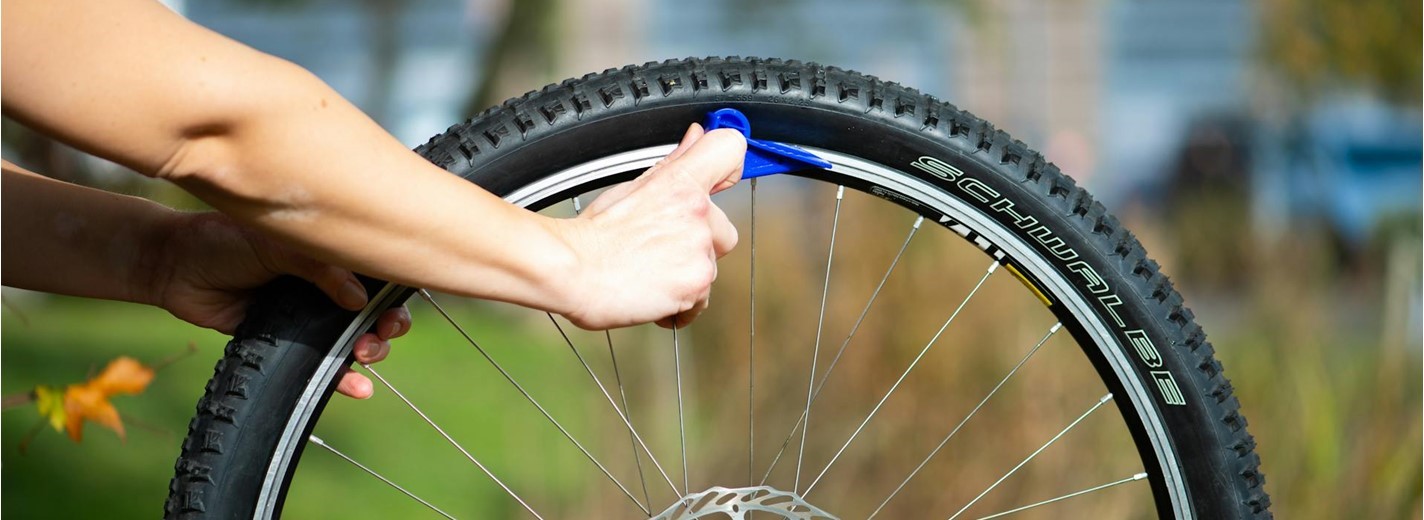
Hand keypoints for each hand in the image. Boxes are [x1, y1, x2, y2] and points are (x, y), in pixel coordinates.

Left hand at [141, 212, 406, 398]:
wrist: (173, 266)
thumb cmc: (223, 240)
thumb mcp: (275, 245)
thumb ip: (319, 268)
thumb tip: (360, 300)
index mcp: (329, 252)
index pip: (377, 272)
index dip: (395, 290)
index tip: (395, 304)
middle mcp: (325, 283)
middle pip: (374, 310)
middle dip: (387, 325)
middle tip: (380, 333)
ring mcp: (307, 314)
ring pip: (353, 338)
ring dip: (370, 350)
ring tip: (363, 356)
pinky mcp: (285, 341)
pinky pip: (320, 363)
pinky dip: (341, 380)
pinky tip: (359, 389)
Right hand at [555, 124, 744, 328]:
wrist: (573, 271)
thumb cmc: (595, 233)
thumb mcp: (634, 187)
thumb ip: (675, 163)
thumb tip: (696, 135)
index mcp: (680, 181)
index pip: (730, 149)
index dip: (731, 165)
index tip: (722, 178)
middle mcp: (697, 213)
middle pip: (725, 229)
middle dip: (699, 244)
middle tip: (659, 248)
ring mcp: (699, 250)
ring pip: (709, 267)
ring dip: (685, 273)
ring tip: (648, 271)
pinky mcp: (697, 286)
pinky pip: (700, 299)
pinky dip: (680, 302)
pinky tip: (652, 291)